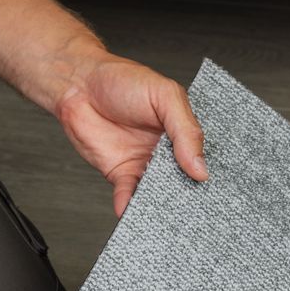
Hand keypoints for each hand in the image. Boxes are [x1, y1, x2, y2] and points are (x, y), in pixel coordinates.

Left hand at [51, 52, 207, 215]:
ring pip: (158, 191)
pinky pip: (129, 195)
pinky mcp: (121, 174)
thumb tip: (200, 168)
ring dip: (161, 203)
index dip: (206, 171)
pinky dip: (129, 205)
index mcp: (182, 132)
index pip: (202, 157)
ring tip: (165, 211)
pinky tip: (130, 208)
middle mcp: (166, 151)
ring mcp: (144, 164)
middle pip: (183, 180)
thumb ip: (185, 130)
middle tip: (192, 204)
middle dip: (187, 194)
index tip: (210, 186)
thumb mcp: (165, 96)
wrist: (79, 84)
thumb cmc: (122, 79)